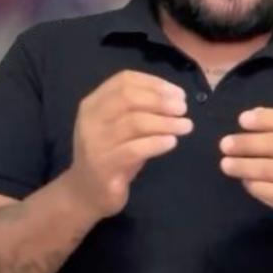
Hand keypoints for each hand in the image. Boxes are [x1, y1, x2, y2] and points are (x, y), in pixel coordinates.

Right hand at [60, 70, 191, 218]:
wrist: (86, 192)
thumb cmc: (112, 153)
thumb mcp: (121, 125)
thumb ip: (139, 108)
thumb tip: (175, 97)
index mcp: (93, 103)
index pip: (124, 81)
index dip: (155, 84)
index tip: (178, 93)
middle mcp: (91, 119)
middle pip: (128, 98)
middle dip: (161, 101)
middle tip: (183, 109)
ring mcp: (95, 143)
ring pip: (134, 123)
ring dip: (165, 122)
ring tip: (186, 126)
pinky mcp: (104, 166)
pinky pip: (135, 149)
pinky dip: (157, 143)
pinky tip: (172, 142)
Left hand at [219, 108, 272, 239]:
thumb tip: (253, 114)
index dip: (266, 118)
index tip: (242, 120)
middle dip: (248, 143)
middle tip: (225, 144)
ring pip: (270, 169)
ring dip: (244, 165)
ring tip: (226, 164)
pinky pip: (269, 191)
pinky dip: (253, 185)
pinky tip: (245, 181)